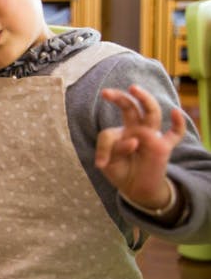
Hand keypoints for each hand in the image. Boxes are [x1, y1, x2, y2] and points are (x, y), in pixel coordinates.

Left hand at [94, 85, 186, 210]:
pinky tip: (175, 112)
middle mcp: (136, 130)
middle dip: (119, 98)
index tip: (101, 164)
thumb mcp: (108, 164)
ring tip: (133, 89)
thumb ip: (113, 150)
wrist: (136, 189)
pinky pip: (175, 134)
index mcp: (120, 132)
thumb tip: (133, 141)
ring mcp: (151, 136)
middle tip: (106, 93)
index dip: (103, 148)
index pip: (109, 133)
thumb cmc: (120, 171)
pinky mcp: (163, 146)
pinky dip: (178, 123)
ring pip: (151, 113)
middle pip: (130, 108)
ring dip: (144, 99)